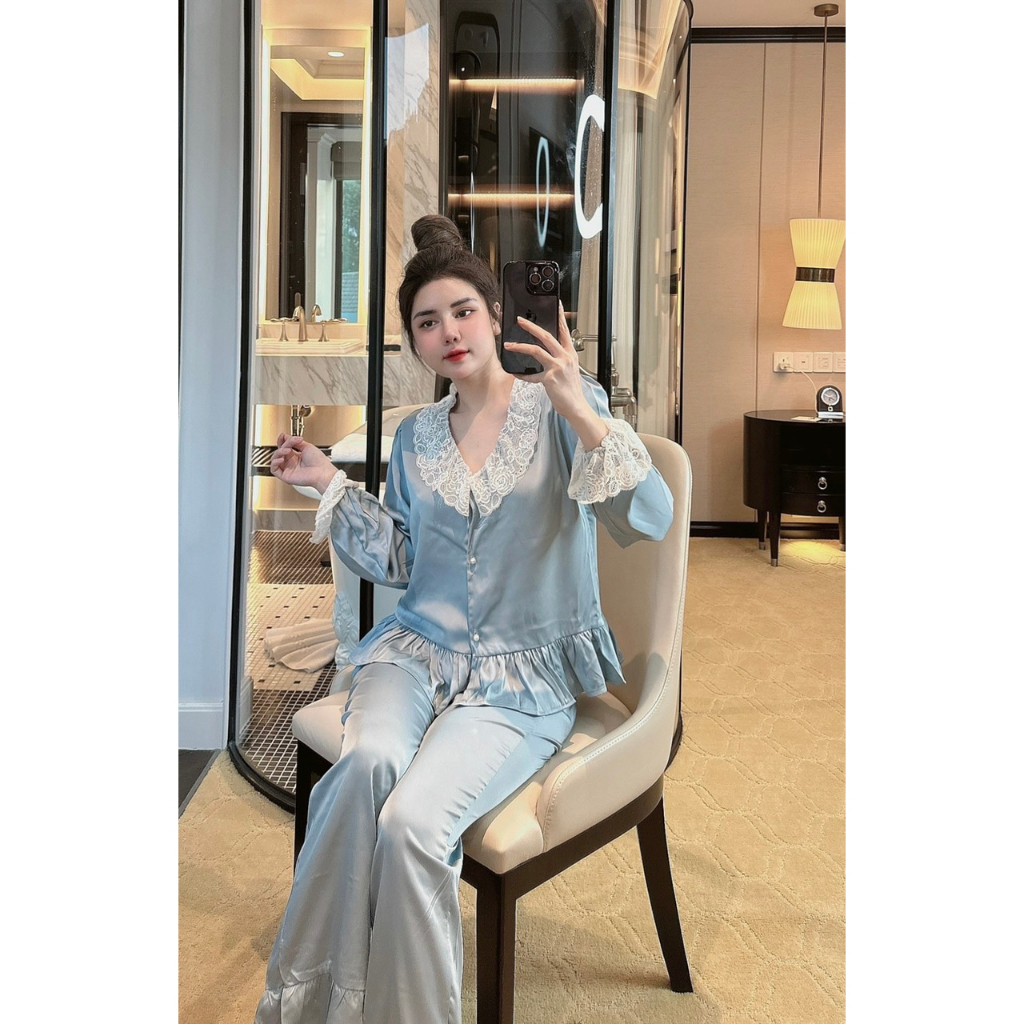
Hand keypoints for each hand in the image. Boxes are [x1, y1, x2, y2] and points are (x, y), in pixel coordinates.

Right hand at [269, 433, 337, 492]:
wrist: (322, 472)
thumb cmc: (319, 461)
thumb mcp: (306, 446)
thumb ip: (294, 442)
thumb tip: (286, 437)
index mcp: (296, 456)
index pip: (284, 447)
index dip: (282, 441)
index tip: (282, 436)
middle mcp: (291, 462)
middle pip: (279, 451)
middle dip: (284, 445)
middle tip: (291, 443)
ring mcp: (288, 469)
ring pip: (275, 459)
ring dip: (279, 452)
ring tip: (287, 450)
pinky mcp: (286, 476)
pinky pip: (274, 469)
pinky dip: (275, 463)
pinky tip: (281, 459)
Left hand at [503, 302, 589, 420]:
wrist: (576, 406)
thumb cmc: (571, 390)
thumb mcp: (569, 370)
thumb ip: (558, 360)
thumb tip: (544, 354)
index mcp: (570, 354)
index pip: (565, 331)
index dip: (560, 317)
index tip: (556, 305)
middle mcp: (565, 357)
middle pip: (547, 336)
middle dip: (531, 327)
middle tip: (520, 320)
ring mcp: (557, 367)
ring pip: (536, 350)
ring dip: (520, 346)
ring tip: (509, 345)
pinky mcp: (549, 378)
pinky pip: (531, 374)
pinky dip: (523, 375)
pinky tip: (516, 374)